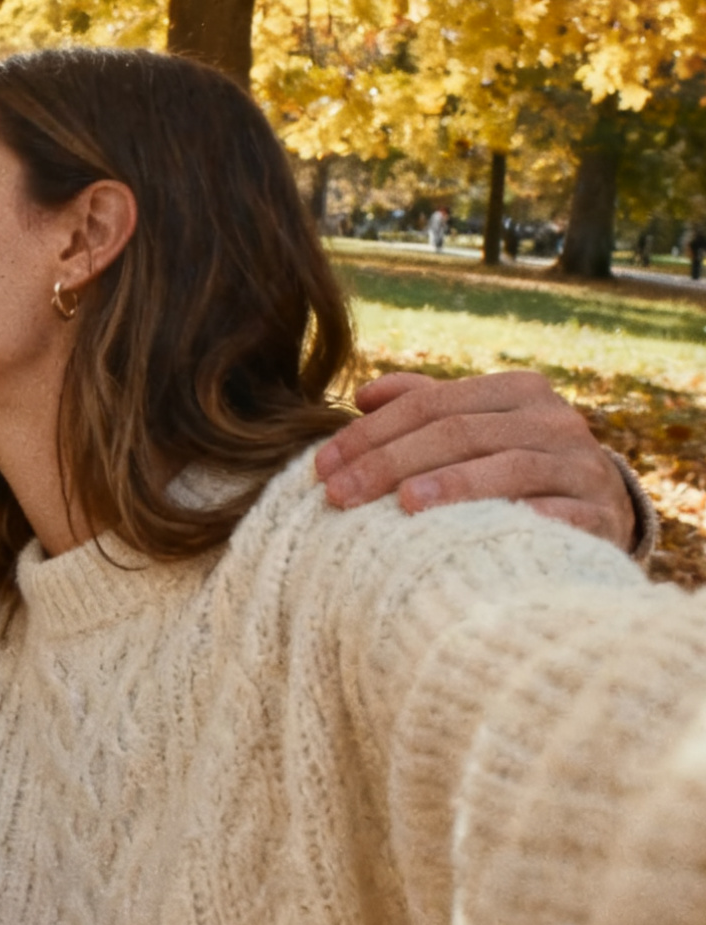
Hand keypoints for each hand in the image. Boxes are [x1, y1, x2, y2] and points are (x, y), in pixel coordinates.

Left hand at [315, 370, 634, 549]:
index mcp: (517, 390)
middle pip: (458, 433)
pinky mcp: (601, 515)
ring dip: (451, 485)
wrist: (601, 512)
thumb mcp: (475, 427)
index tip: (322, 466)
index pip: (429, 404)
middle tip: (338, 494)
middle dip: (389, 462)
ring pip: (508, 468)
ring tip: (402, 504)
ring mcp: (582, 467)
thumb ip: (423, 404)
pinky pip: (557, 516)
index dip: (370, 433)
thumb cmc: (514, 466)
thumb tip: (362, 396)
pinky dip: (516, 520)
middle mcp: (554, 420)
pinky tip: (474, 534)